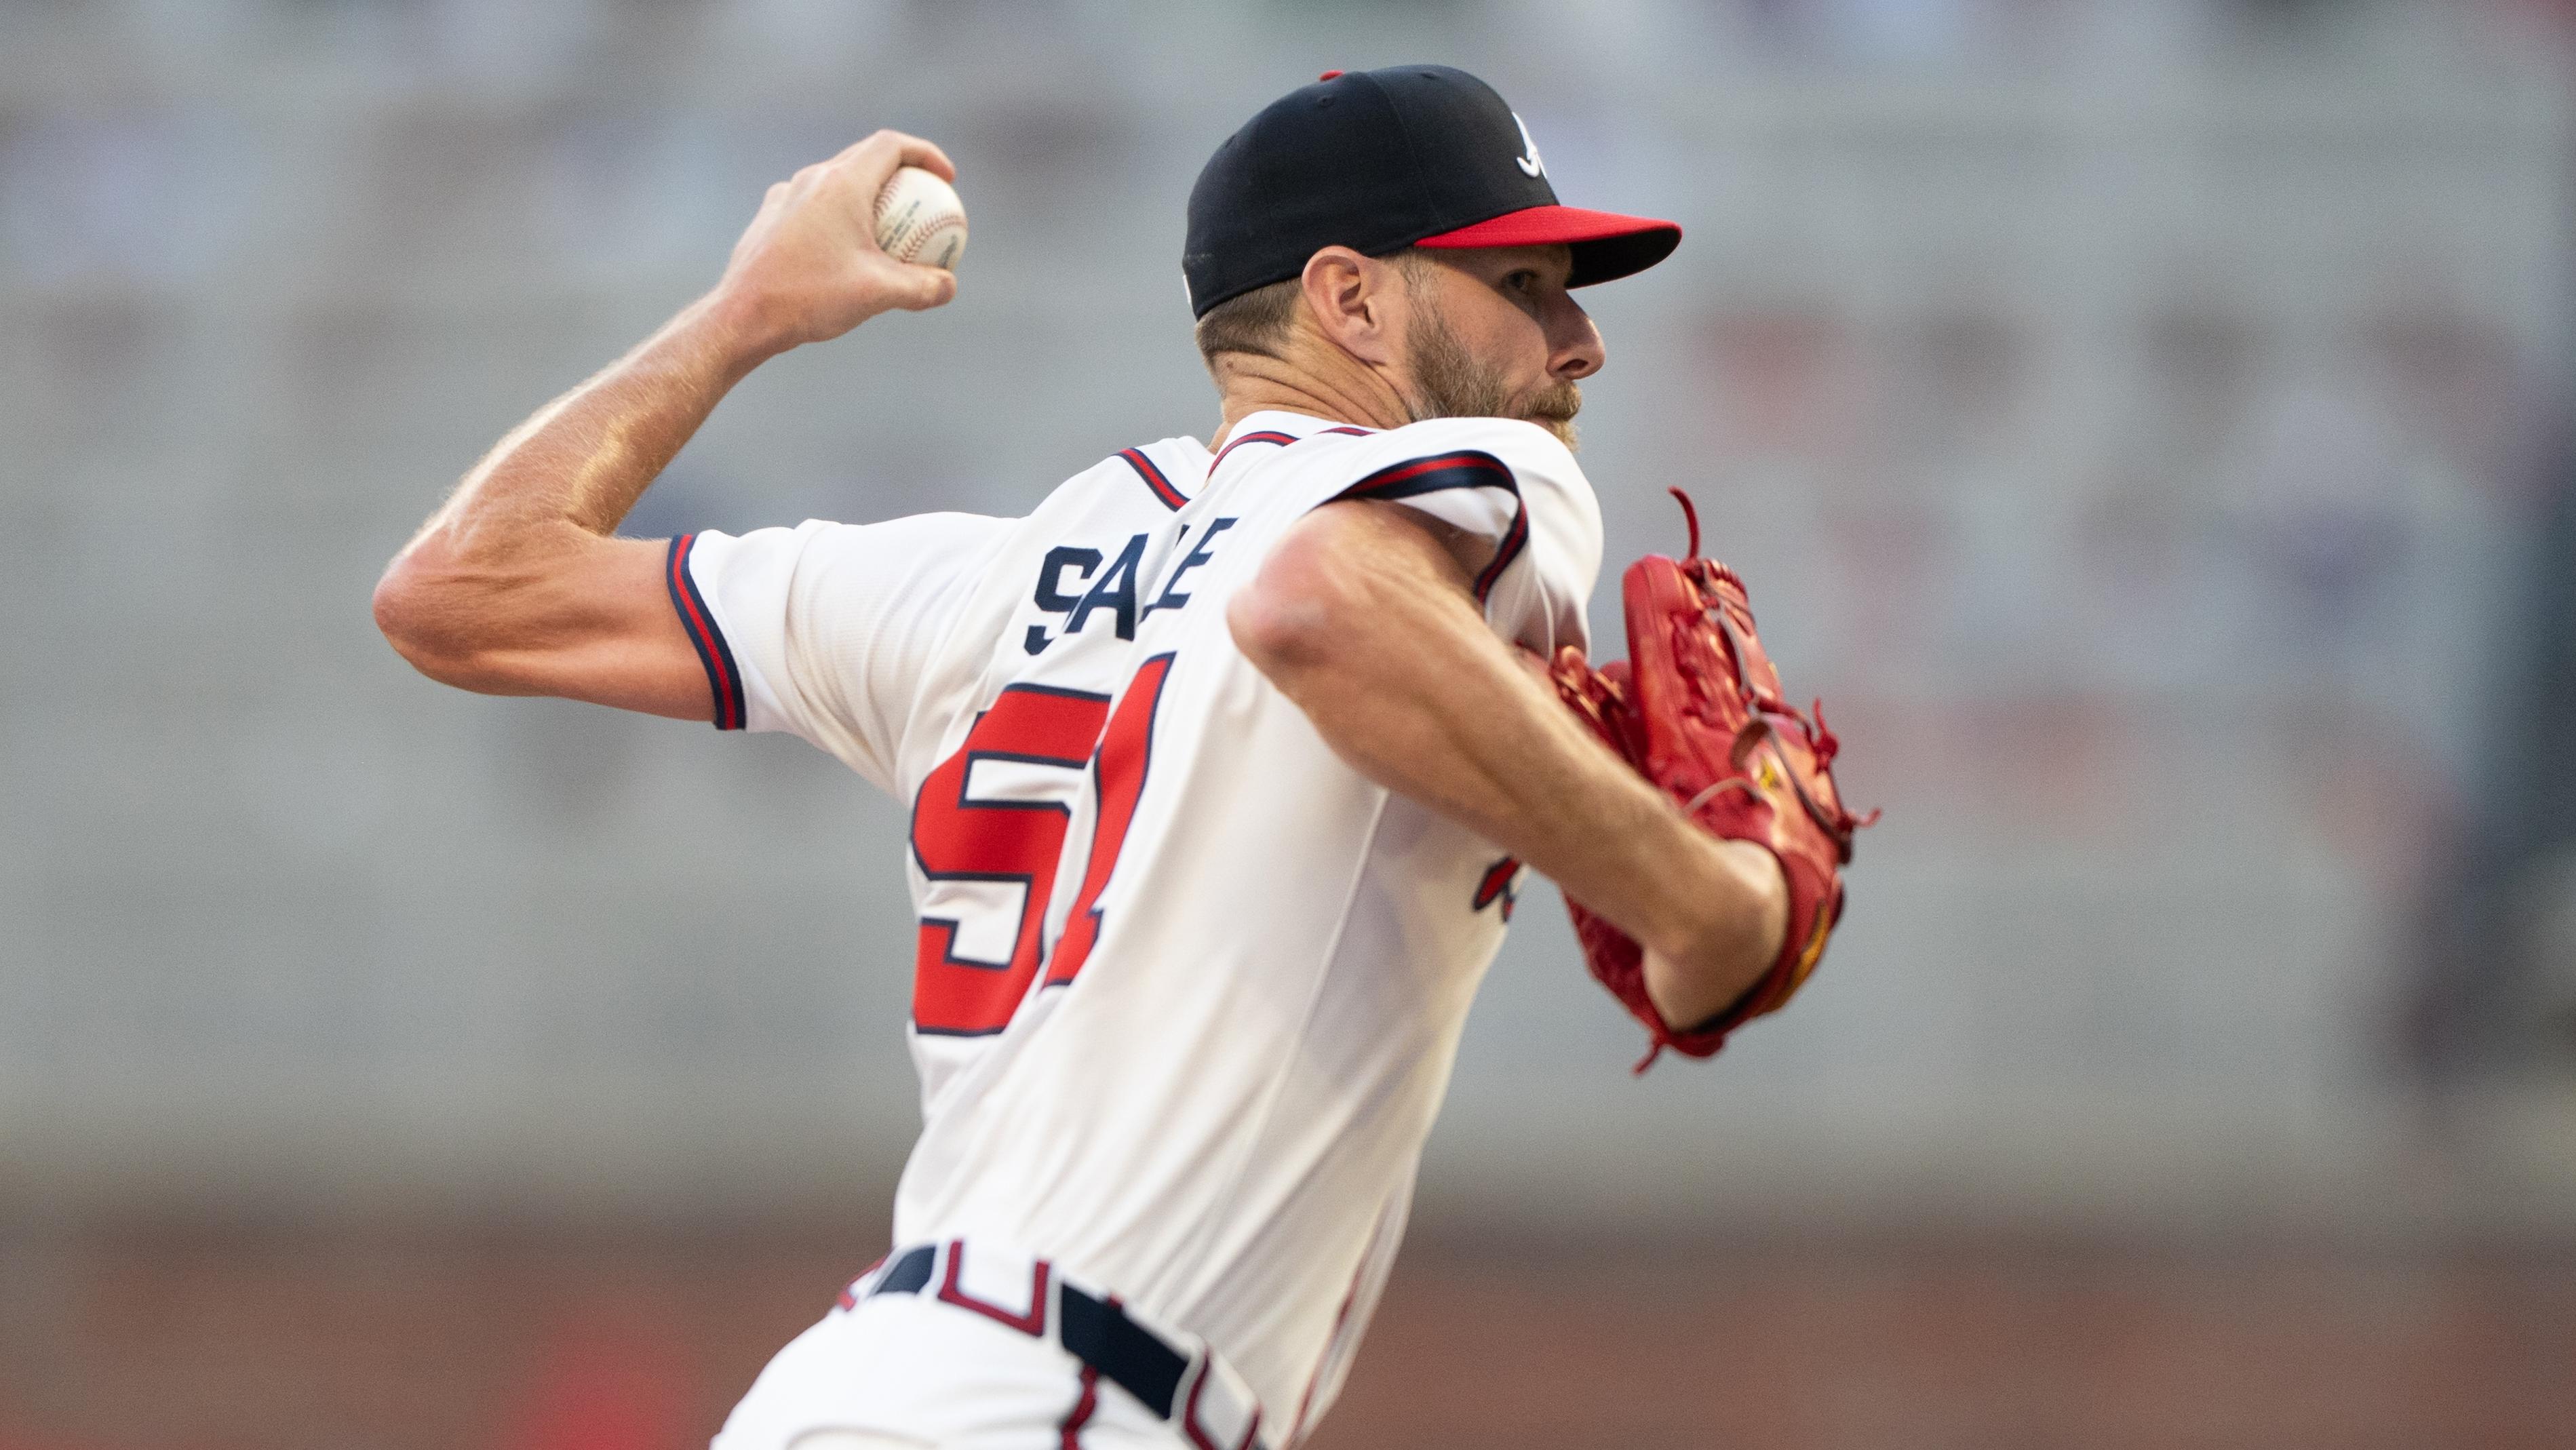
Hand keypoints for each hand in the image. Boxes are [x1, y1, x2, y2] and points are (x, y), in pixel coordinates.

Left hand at [707, 130, 960, 356]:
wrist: (743, 316)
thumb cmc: (811, 298)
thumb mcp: (879, 294)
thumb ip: (923, 287)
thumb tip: (949, 286)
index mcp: (842, 184)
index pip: (892, 145)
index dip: (926, 154)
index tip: (946, 179)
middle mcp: (812, 179)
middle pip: (866, 157)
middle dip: (903, 173)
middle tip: (925, 200)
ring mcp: (787, 194)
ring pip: (838, 180)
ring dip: (870, 195)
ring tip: (887, 226)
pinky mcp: (771, 215)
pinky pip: (815, 203)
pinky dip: (841, 214)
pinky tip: (846, 247)